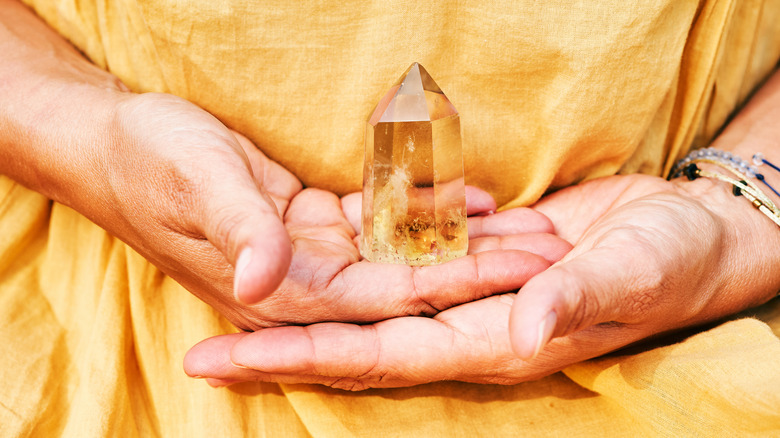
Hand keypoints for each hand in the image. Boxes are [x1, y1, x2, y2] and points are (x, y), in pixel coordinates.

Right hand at [90, 93, 568, 330]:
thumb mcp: (194, 185)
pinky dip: (428, 214)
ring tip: (535, 228)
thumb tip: (262, 281)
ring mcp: (312, 256)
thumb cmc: (150, 162)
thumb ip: (237, 231)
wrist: (118, 146)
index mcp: (284, 288)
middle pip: (412, 281)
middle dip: (483, 270)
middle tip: (555, 251)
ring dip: (467, 243)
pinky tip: (476, 201)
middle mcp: (306, 283)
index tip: (527, 271)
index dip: (461, 282)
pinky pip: (383, 223)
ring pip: (406, 254)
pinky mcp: (313, 224)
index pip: (392, 294)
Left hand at [183, 174, 779, 388]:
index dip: (298, 358)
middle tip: (200, 347)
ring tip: (239, 300)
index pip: (376, 356)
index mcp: (492, 341)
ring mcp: (465, 292)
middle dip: (275, 345)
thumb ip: (580, 299)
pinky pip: (400, 264)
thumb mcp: (634, 275)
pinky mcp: (472, 259)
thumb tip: (527, 327)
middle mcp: (466, 324)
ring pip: (367, 303)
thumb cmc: (674, 262)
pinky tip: (314, 255)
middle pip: (352, 339)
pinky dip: (354, 261)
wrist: (695, 232)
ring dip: (305, 304)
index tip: (226, 361)